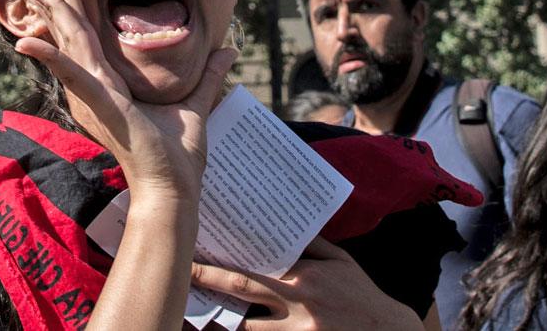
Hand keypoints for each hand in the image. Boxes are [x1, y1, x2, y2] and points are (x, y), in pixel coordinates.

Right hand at [15, 0, 236, 201]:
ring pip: (70, 44)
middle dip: (56, 1)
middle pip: (73, 35)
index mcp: (110, 88)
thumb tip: (228, 51)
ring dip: (51, 13)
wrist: (173, 188)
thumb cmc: (178, 157)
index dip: (75, 10)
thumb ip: (208, 76)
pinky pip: (73, 75)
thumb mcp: (196, 104)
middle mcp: (95, 90)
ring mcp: (96, 97)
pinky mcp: (103, 105)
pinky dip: (51, 58)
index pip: (89, 40)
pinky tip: (28, 42)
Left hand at [191, 237, 423, 330]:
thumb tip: (281, 227)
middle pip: (241, 290)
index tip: (198, 251)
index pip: (254, 264)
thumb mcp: (341, 263)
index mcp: (304, 277)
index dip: (223, 260)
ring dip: (218, 323)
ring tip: (193, 316)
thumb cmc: (362, 295)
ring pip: (244, 328)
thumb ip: (311, 246)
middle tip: (183, 275)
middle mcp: (297, 303)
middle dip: (209, 281)